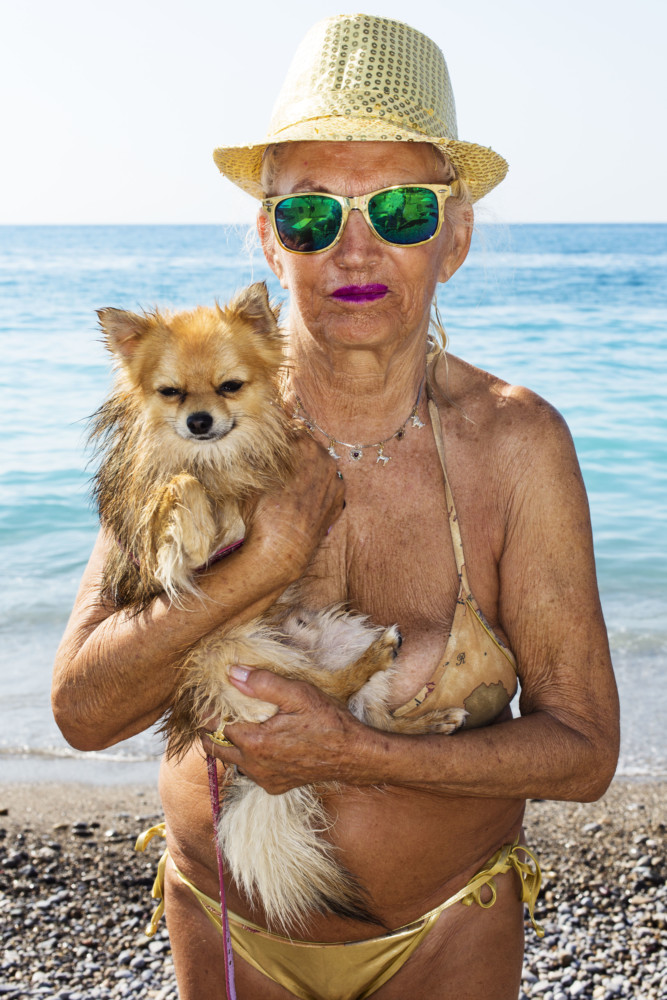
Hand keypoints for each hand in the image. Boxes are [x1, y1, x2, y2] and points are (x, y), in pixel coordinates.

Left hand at [200, 666, 375, 793]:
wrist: (353, 755)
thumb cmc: (328, 721)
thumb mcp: (297, 693)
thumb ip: (262, 683)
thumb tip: (233, 672)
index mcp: (254, 741)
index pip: (214, 725)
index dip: (209, 710)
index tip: (208, 698)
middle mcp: (254, 765)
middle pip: (214, 747)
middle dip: (209, 730)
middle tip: (213, 712)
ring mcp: (264, 778)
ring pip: (232, 761)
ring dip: (228, 744)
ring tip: (235, 724)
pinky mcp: (275, 786)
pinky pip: (250, 772)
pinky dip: (248, 758)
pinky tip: (260, 743)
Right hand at [242, 430, 344, 582]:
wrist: (281, 550)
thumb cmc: (262, 512)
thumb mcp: (254, 476)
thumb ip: (260, 455)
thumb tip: (256, 444)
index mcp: (306, 447)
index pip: (292, 430)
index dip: (279, 437)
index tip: (269, 443)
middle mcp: (326, 461)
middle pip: (309, 447)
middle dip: (294, 453)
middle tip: (277, 463)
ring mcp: (336, 483)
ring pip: (319, 467)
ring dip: (306, 470)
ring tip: (287, 483)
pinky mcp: (338, 502)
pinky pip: (326, 487)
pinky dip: (315, 488)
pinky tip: (300, 498)